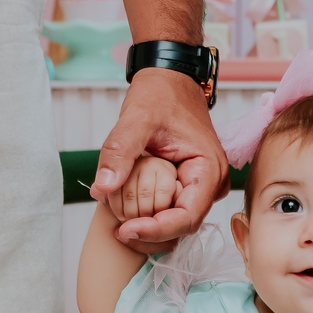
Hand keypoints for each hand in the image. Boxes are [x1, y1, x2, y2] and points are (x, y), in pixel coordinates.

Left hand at [90, 68, 229, 247]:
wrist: (169, 81)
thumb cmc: (161, 95)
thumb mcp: (136, 118)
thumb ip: (118, 151)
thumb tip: (102, 189)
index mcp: (208, 170)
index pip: (187, 217)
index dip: (157, 229)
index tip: (126, 229)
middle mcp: (210, 183)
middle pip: (181, 226)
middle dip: (149, 231)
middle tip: (116, 228)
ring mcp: (199, 186)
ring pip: (175, 222)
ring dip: (147, 225)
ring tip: (118, 217)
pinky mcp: (186, 186)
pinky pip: (169, 209)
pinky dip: (147, 214)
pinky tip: (125, 209)